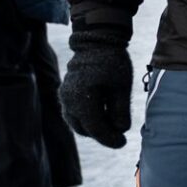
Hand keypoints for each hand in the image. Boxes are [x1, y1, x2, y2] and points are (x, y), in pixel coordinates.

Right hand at [59, 31, 132, 148]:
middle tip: (119, 137)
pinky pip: (73, 114)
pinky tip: (102, 117)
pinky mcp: (65, 94)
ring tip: (112, 127)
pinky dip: (86, 120)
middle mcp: (69, 100)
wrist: (96, 43)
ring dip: (93, 128)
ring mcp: (64, 97)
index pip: (95, 127)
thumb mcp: (122, 86)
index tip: (123, 143)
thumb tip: (121, 130)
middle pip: (84, 128)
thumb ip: (120, 110)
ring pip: (77, 123)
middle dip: (102, 135)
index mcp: (83, 97)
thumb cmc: (112, 63)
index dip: (109, 138)